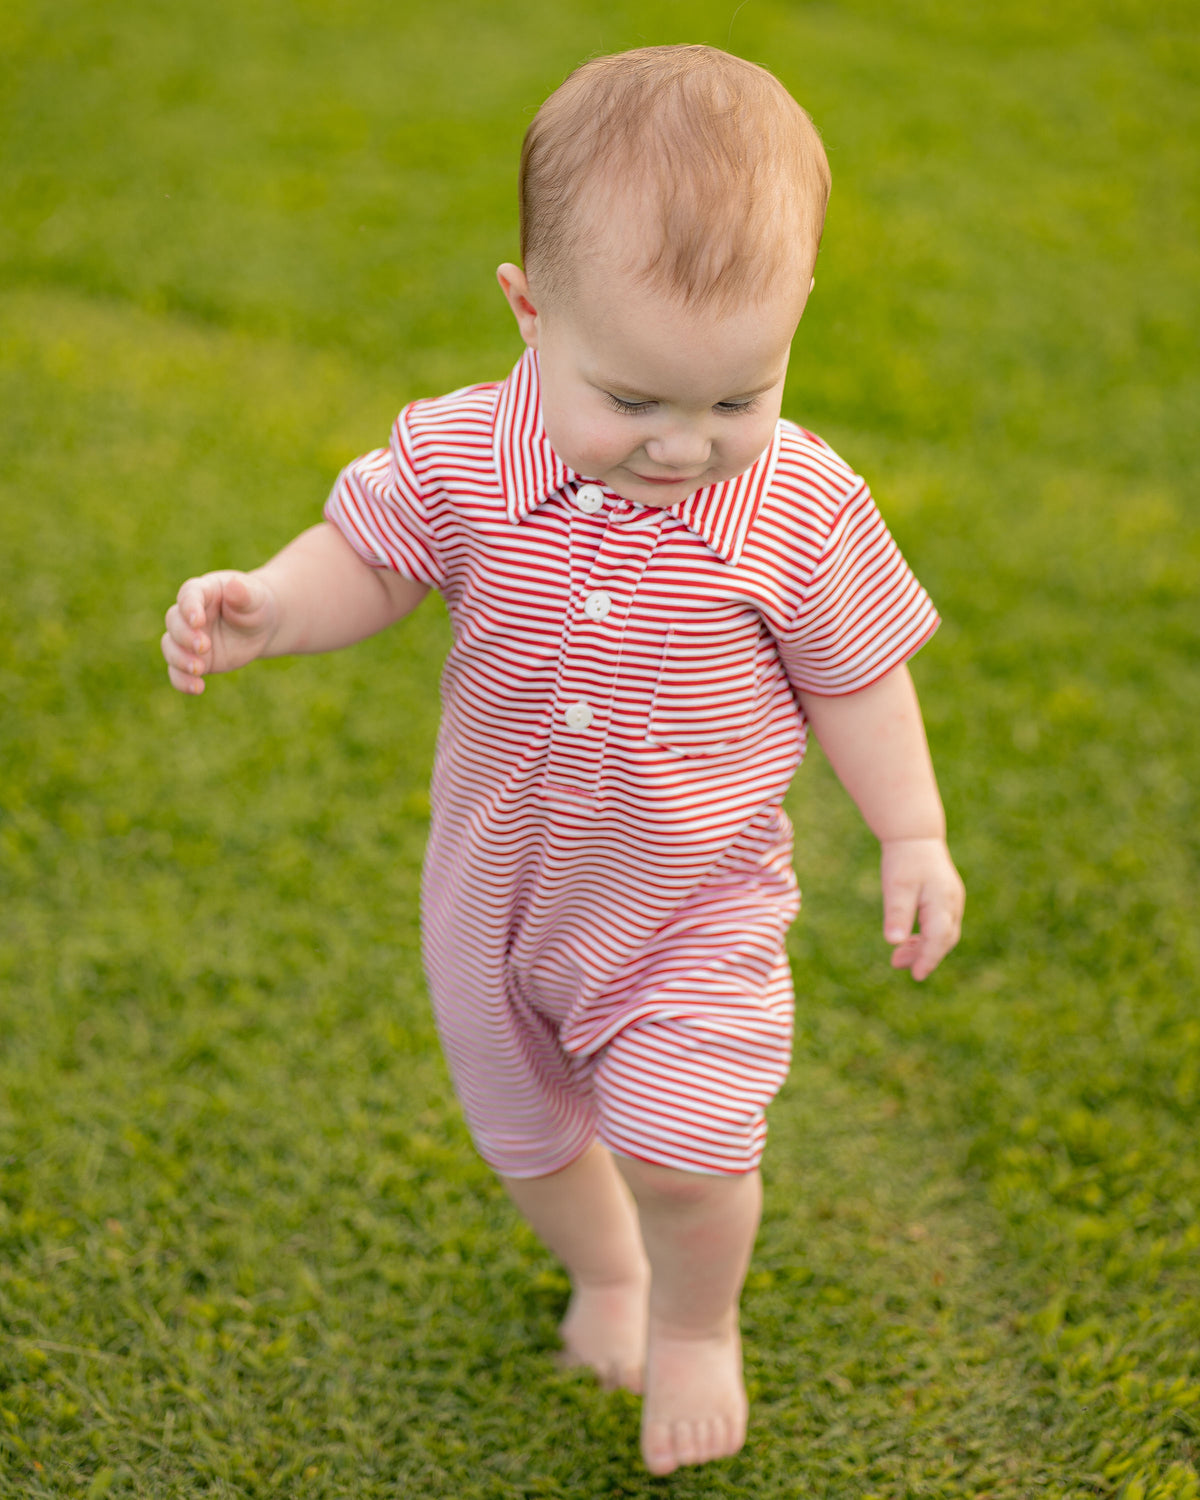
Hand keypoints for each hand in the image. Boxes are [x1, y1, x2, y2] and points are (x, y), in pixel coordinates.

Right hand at [161, 570, 277, 693]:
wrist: (260, 627)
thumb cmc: (255, 605)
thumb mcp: (255, 597)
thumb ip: (243, 593)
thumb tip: (234, 585)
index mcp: (202, 591)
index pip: (189, 595)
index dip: (189, 607)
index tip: (197, 621)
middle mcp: (188, 614)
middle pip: (174, 622)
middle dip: (185, 636)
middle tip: (204, 646)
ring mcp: (188, 638)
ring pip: (170, 647)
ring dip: (179, 660)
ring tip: (199, 669)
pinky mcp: (192, 659)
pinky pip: (178, 671)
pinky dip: (182, 681)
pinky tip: (197, 688)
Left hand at [880, 836, 963, 980]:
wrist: (915, 835)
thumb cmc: (904, 861)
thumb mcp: (896, 887)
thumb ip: (897, 915)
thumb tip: (894, 943)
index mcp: (942, 901)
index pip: (939, 938)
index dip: (928, 959)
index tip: (916, 975)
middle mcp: (952, 903)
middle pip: (944, 940)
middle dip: (924, 956)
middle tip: (898, 964)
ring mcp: (952, 901)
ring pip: (943, 934)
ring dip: (924, 948)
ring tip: (898, 958)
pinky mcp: (946, 899)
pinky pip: (941, 925)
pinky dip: (927, 937)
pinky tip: (909, 941)